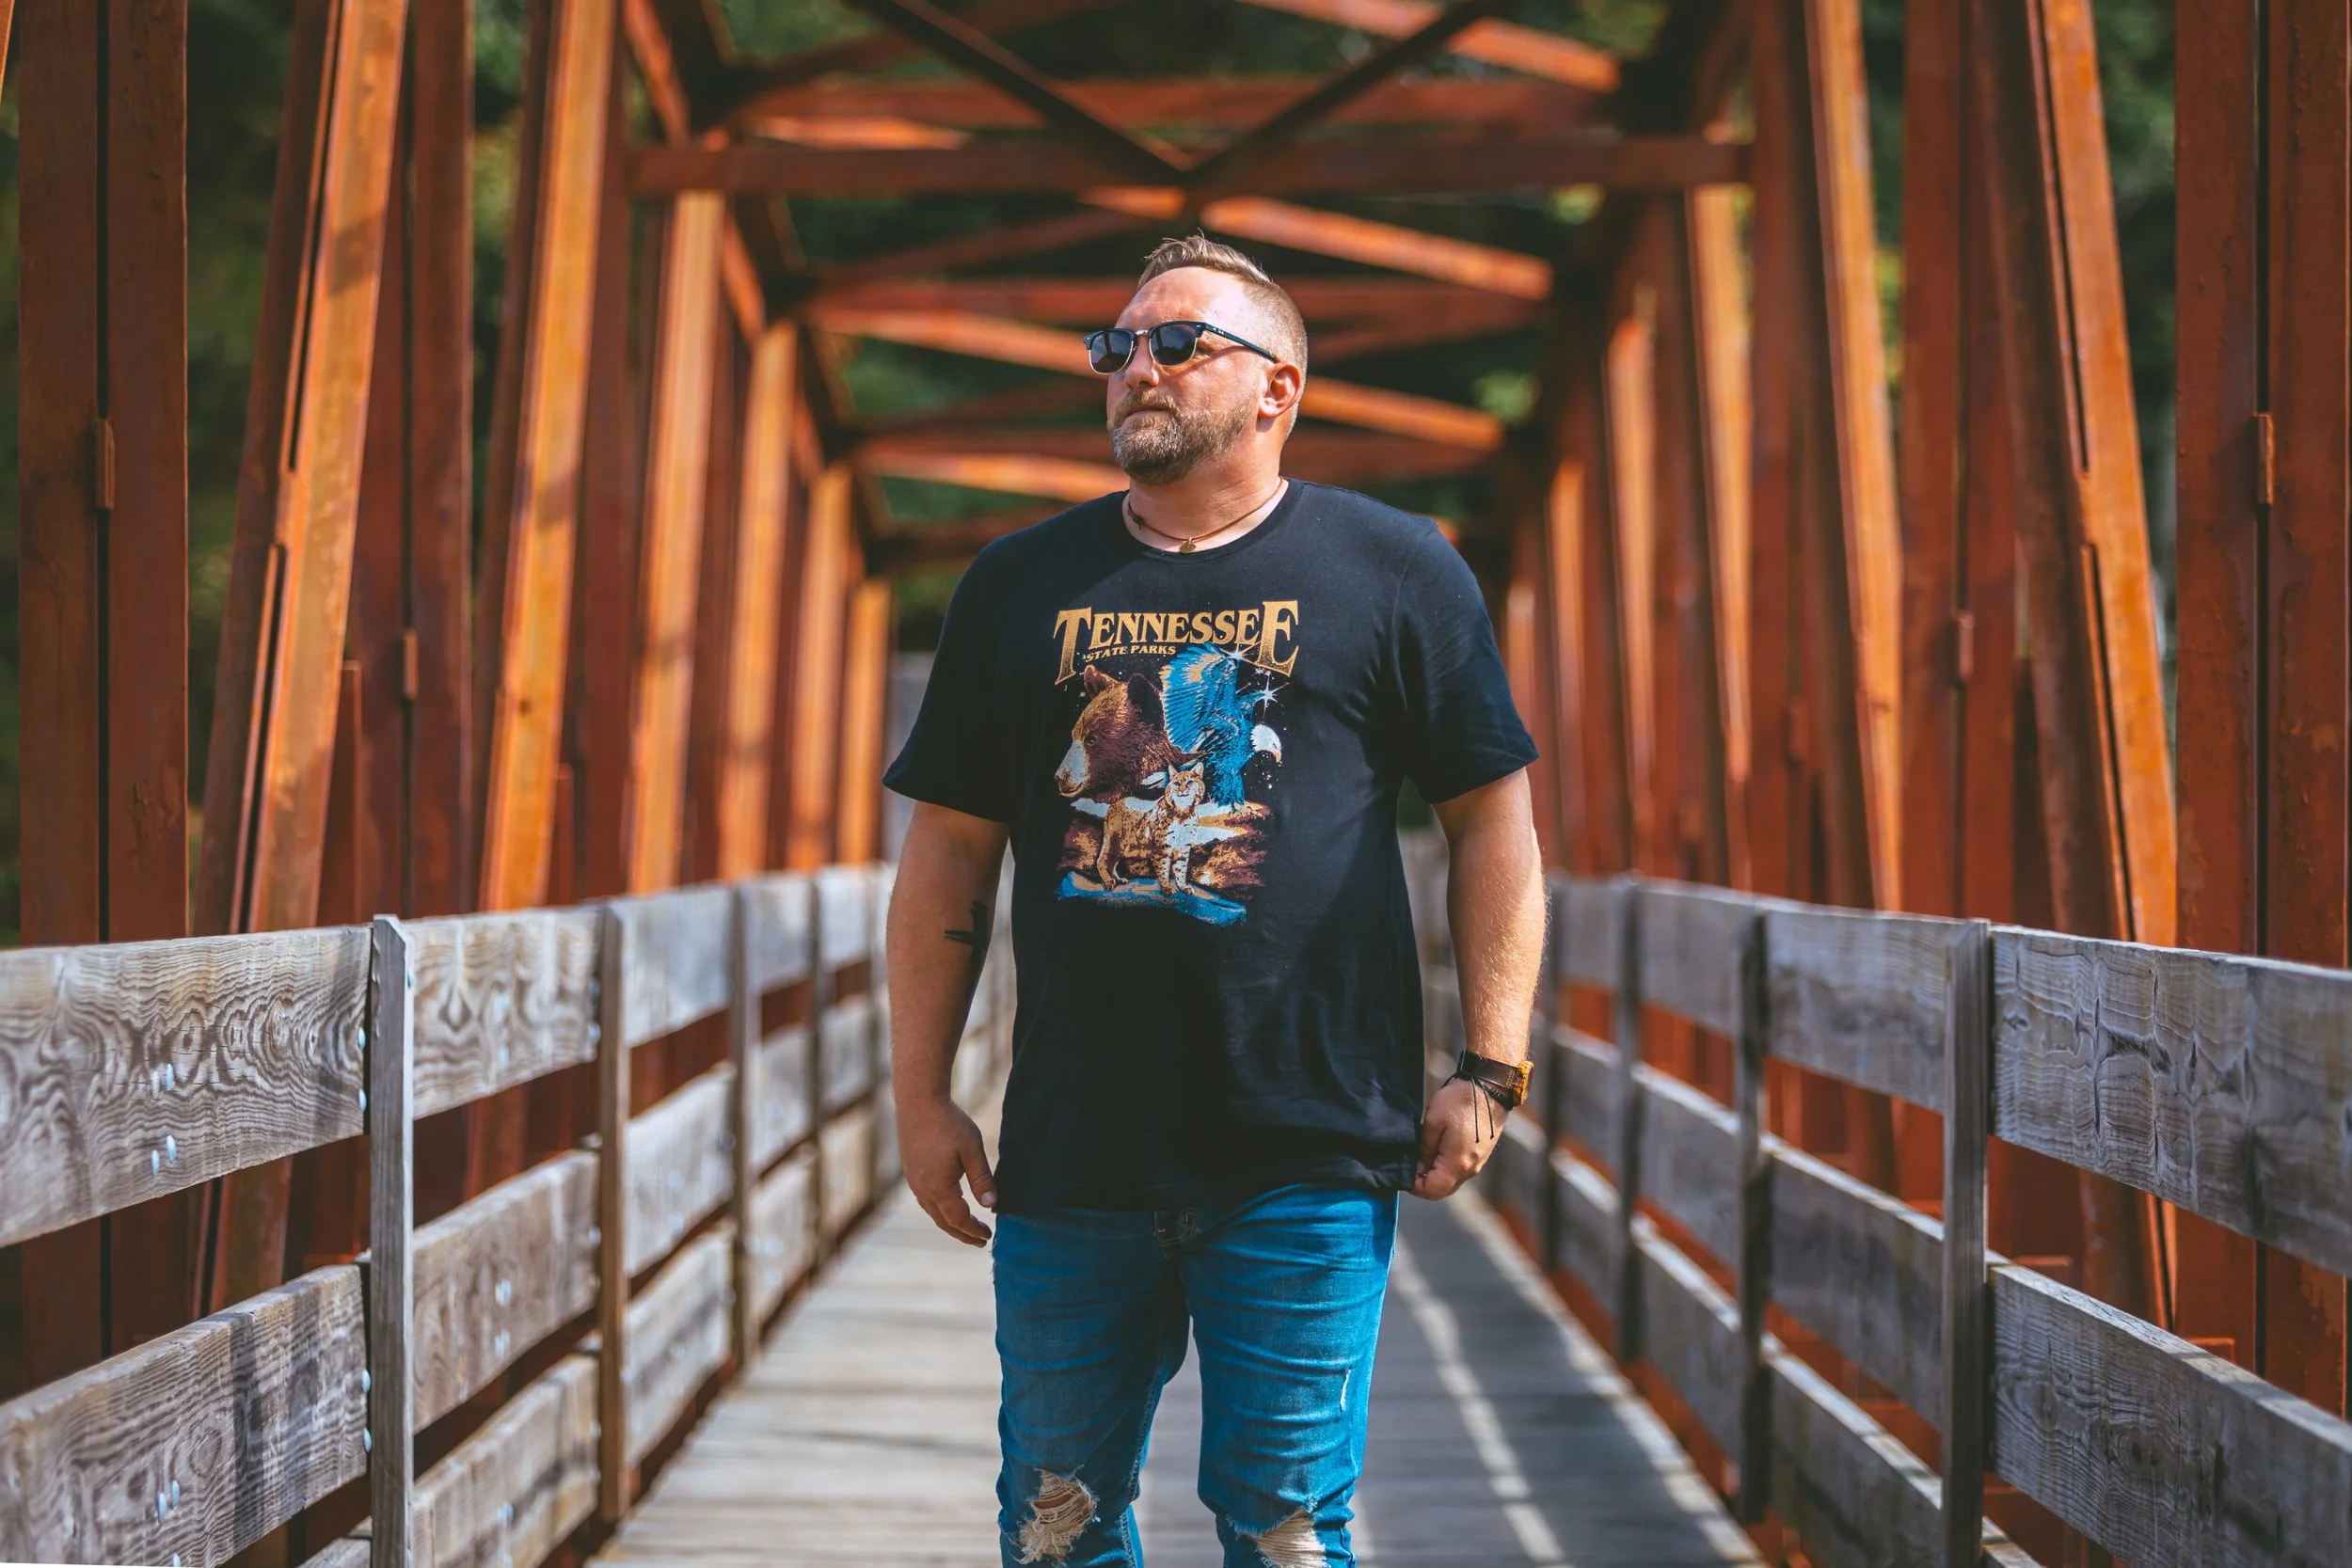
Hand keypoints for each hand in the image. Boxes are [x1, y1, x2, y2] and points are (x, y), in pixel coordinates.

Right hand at [899, 1096, 996, 1244]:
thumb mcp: (972, 1150)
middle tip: (980, 1241)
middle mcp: (922, 1189)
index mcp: (939, 1188)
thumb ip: (982, 1179)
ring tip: (966, 1227)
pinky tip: (948, 1205)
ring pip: (933, 1212)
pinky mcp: (910, 1171)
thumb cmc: (948, 1123)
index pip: (959, 1220)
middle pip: (943, 1222)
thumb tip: (991, 1205)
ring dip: (950, 1223)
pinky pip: (925, 1201)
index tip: (989, 1235)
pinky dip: (940, 1210)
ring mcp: (914, 1181)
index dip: (974, 1231)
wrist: (918, 1101)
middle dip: (962, 1234)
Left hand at [1412, 1077, 1506, 1199]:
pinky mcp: (1480, 1155)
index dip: (1413, 1186)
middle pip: (1442, 1189)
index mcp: (1457, 1165)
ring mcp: (1477, 1163)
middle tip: (1411, 1162)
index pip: (1432, 1191)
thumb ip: (1423, 1150)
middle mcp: (1470, 1170)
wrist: (1489, 1088)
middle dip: (1423, 1181)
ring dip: (1434, 1173)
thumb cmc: (1460, 1101)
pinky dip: (1445, 1166)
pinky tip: (1437, 1148)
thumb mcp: (1432, 1123)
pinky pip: (1459, 1169)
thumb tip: (1416, 1168)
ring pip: (1451, 1180)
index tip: (1403, 1171)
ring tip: (1422, 1152)